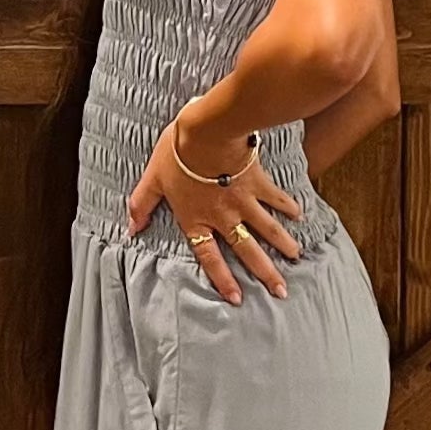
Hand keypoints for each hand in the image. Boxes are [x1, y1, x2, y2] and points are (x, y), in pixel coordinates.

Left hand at [126, 112, 303, 302]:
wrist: (207, 131)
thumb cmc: (176, 154)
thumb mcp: (153, 179)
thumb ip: (142, 204)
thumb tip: (130, 227)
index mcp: (197, 219)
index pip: (209, 256)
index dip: (222, 279)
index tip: (237, 298)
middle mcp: (223, 216)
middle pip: (246, 250)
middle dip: (265, 272)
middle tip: (281, 291)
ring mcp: (243, 201)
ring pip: (267, 229)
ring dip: (282, 244)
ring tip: (296, 258)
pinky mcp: (257, 182)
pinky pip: (275, 198)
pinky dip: (288, 206)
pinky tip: (300, 216)